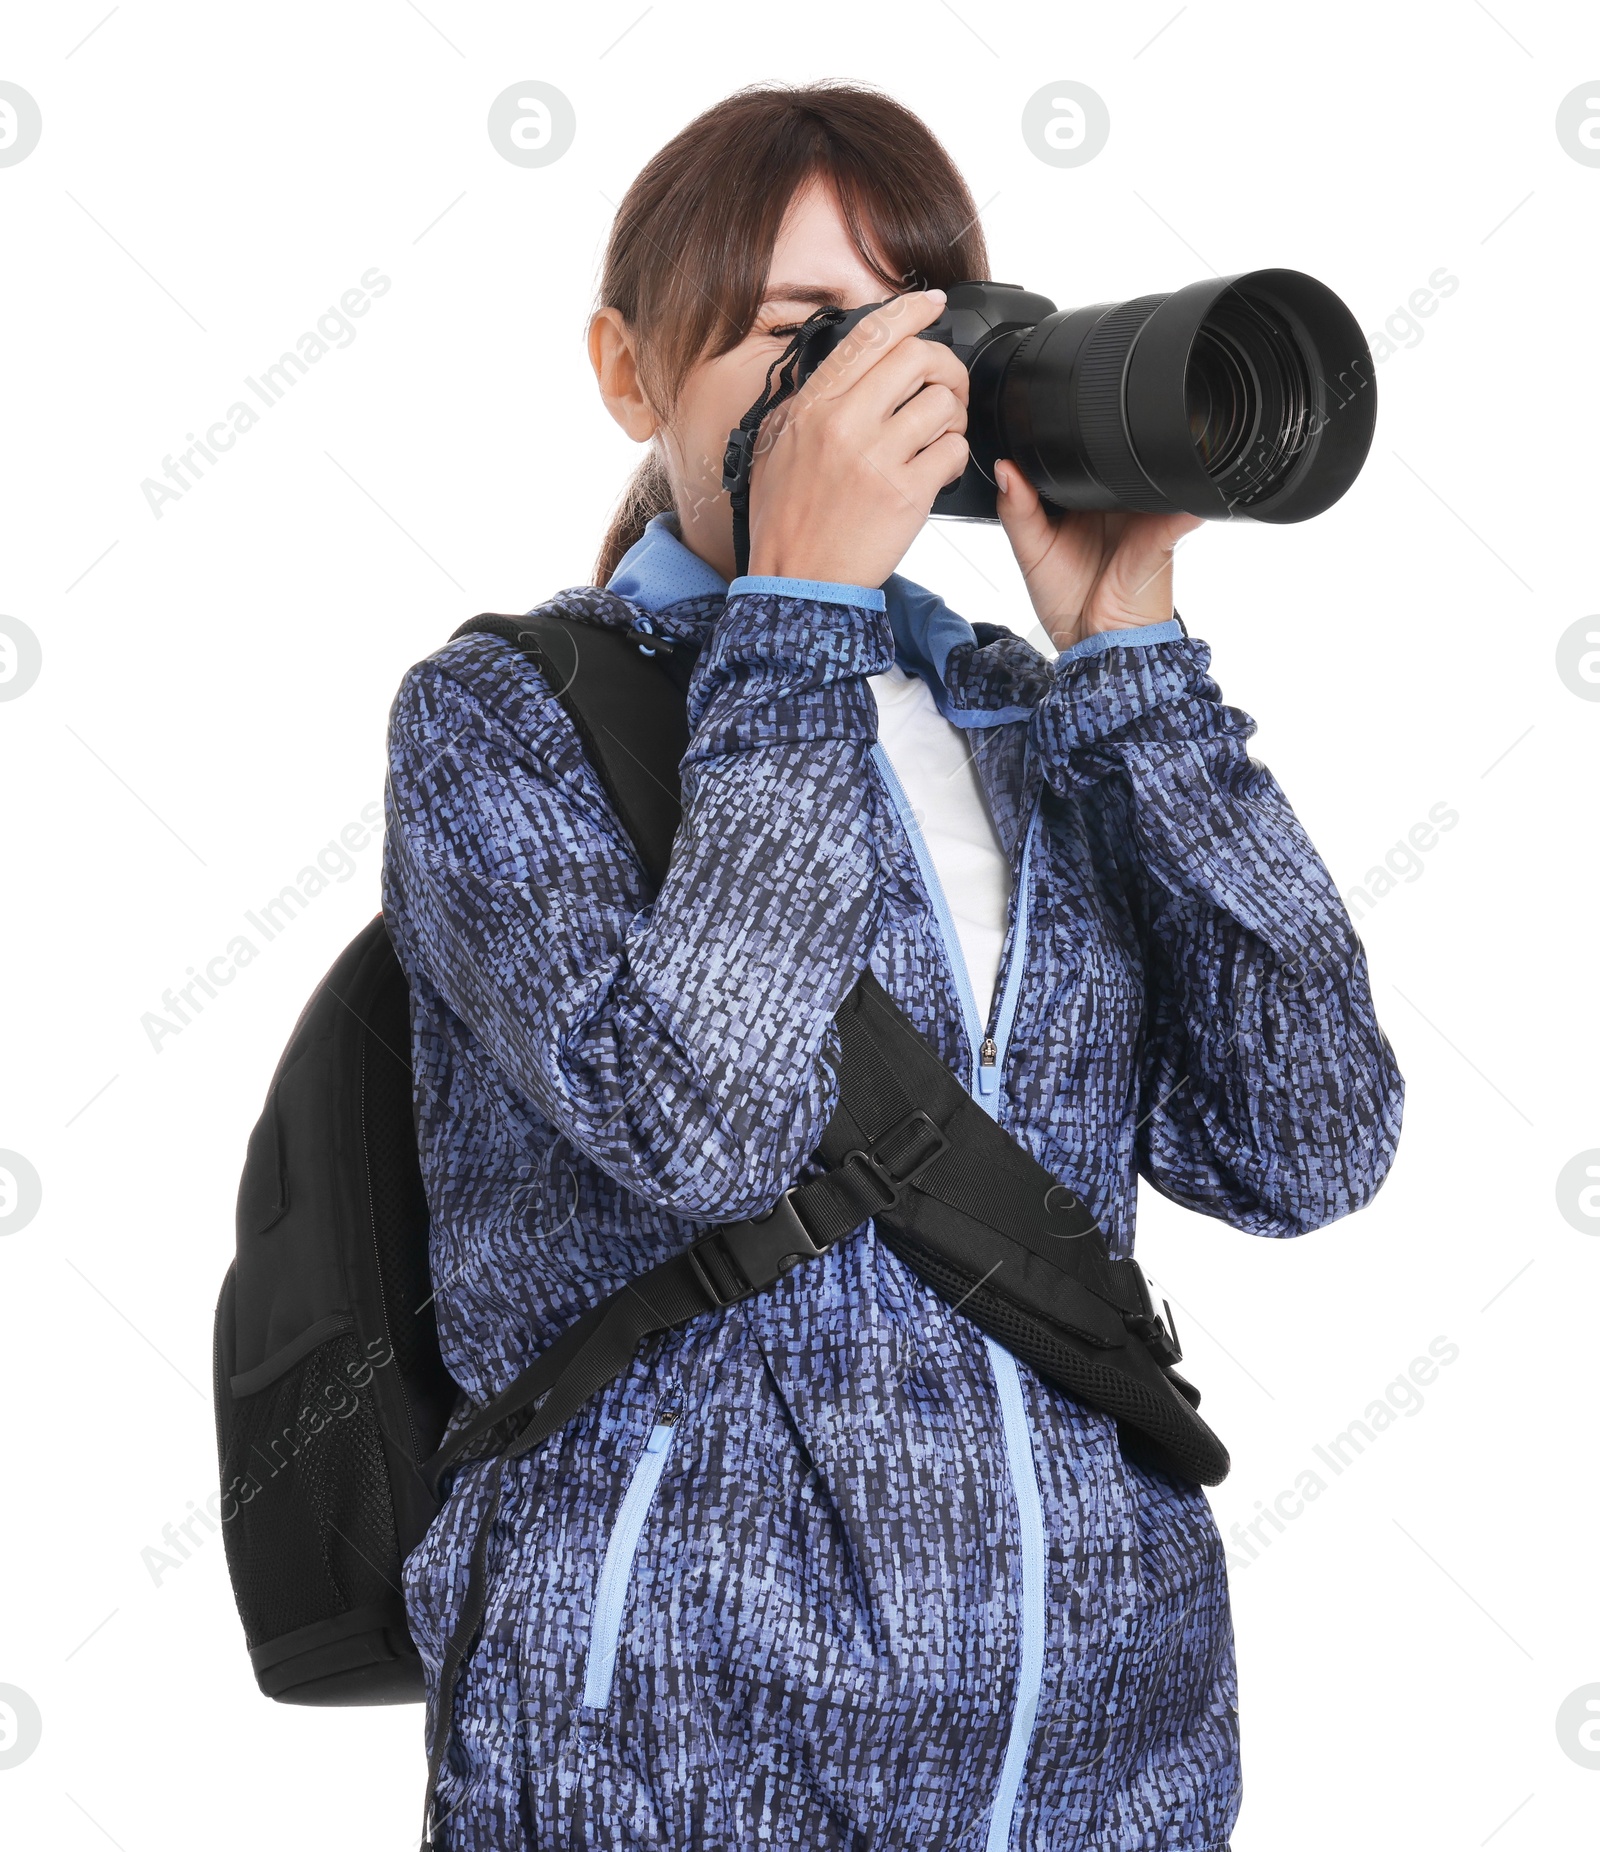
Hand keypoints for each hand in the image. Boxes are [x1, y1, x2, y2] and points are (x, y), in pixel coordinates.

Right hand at [745, 289, 968, 588]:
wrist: (798, 581)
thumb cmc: (787, 522)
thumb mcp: (776, 447)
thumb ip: (809, 404)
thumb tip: (845, 369)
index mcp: (813, 406)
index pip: (871, 336)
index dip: (910, 311)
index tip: (931, 305)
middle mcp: (845, 424)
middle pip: (919, 358)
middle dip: (945, 367)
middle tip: (945, 387)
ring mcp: (878, 459)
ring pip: (943, 403)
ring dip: (951, 417)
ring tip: (937, 437)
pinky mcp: (907, 494)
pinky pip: (953, 451)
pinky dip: (954, 457)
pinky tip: (937, 470)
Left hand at [994, 459, 1202, 651]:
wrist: (1096, 642)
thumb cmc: (1067, 600)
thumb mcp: (1031, 553)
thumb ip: (1017, 511)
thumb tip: (1005, 469)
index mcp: (1085, 500)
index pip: (1077, 459)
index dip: (1062, 444)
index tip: (1043, 432)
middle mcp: (1117, 502)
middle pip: (1116, 457)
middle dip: (1102, 445)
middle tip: (1079, 439)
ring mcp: (1144, 515)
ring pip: (1151, 474)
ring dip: (1142, 462)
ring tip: (1112, 462)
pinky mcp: (1164, 535)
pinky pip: (1183, 510)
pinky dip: (1185, 499)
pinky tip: (1174, 489)